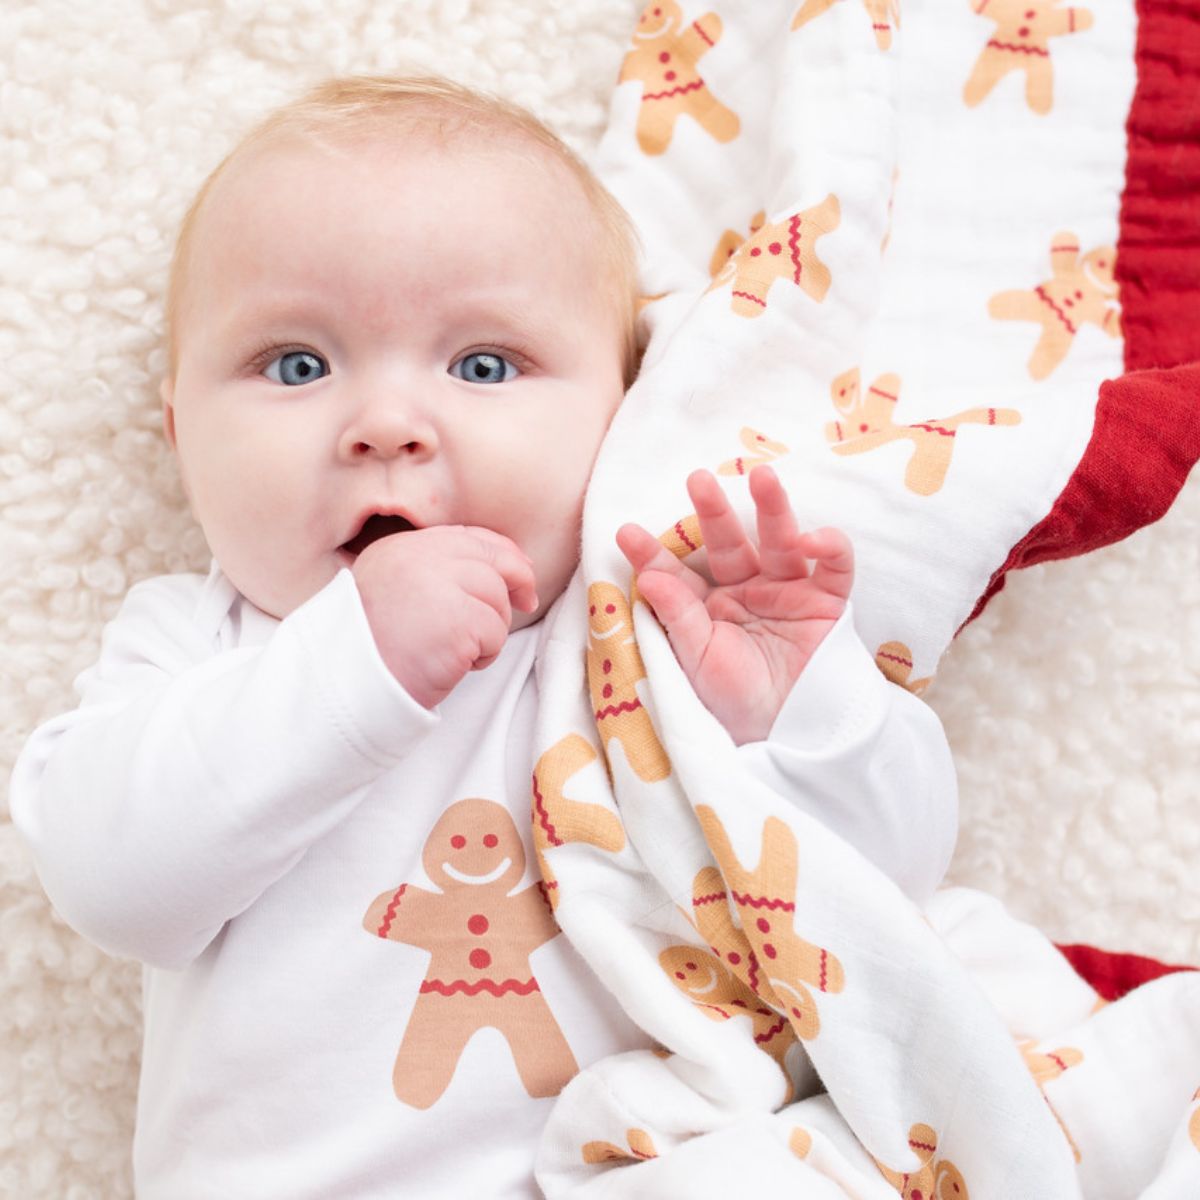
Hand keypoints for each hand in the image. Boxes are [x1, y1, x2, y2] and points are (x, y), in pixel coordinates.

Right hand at [352, 526, 537, 708]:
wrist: (350, 686)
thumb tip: (501, 572)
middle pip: (491, 558)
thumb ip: (435, 574)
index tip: (518, 571)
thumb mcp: (397, 596)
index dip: (500, 553)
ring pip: (497, 597)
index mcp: (400, 549)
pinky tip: (458, 664)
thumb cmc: (375, 651)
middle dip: (518, 578)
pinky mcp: (457, 620)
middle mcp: (418, 557)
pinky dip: (486, 654)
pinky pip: (495, 632)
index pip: (467, 537)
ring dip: (491, 629)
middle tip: (527, 601)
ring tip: (460, 650)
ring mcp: (437, 584)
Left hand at [616, 466, 852, 744]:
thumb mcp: (697, 662)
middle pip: (728, 543)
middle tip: (697, 479)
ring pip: (780, 540)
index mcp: (706, 605)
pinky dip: (829, 548)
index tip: (625, 533)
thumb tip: (647, 577)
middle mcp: (745, 589)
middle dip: (713, 512)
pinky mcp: (827, 601)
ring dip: (774, 507)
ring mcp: (787, 591)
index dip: (653, 553)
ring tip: (763, 477)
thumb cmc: (733, 702)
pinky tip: (813, 539)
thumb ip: (678, 619)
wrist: (789, 734)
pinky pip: (833, 567)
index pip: (677, 572)